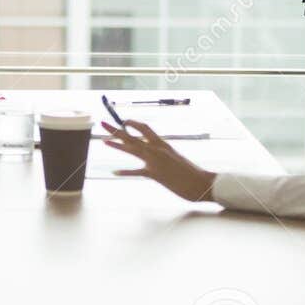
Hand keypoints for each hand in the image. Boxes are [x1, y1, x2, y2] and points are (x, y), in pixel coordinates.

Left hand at [101, 119, 215, 201]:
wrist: (201, 183)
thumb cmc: (192, 173)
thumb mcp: (176, 159)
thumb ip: (166, 156)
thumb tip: (159, 156)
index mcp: (163, 144)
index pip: (145, 128)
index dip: (133, 124)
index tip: (123, 121)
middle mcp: (158, 149)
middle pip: (133, 136)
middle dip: (117, 130)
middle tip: (103, 124)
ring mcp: (156, 161)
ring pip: (132, 149)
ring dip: (117, 144)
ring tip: (104, 141)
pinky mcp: (155, 174)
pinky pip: (137, 171)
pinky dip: (126, 172)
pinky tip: (115, 171)